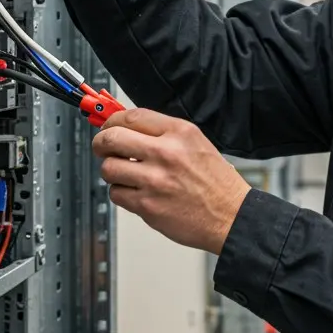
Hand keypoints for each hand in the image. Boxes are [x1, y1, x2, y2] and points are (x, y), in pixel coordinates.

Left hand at [93, 109, 251, 254]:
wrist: (231, 216)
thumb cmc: (216, 183)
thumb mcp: (196, 144)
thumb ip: (163, 134)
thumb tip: (127, 128)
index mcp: (180, 133)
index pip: (132, 116)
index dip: (112, 121)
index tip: (108, 126)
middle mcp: (166, 153)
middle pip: (112, 138)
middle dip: (101, 143)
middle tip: (103, 148)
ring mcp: (155, 180)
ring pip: (109, 168)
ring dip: (112, 171)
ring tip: (125, 174)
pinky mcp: (148, 206)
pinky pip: (116, 194)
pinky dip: (121, 193)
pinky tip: (136, 192)